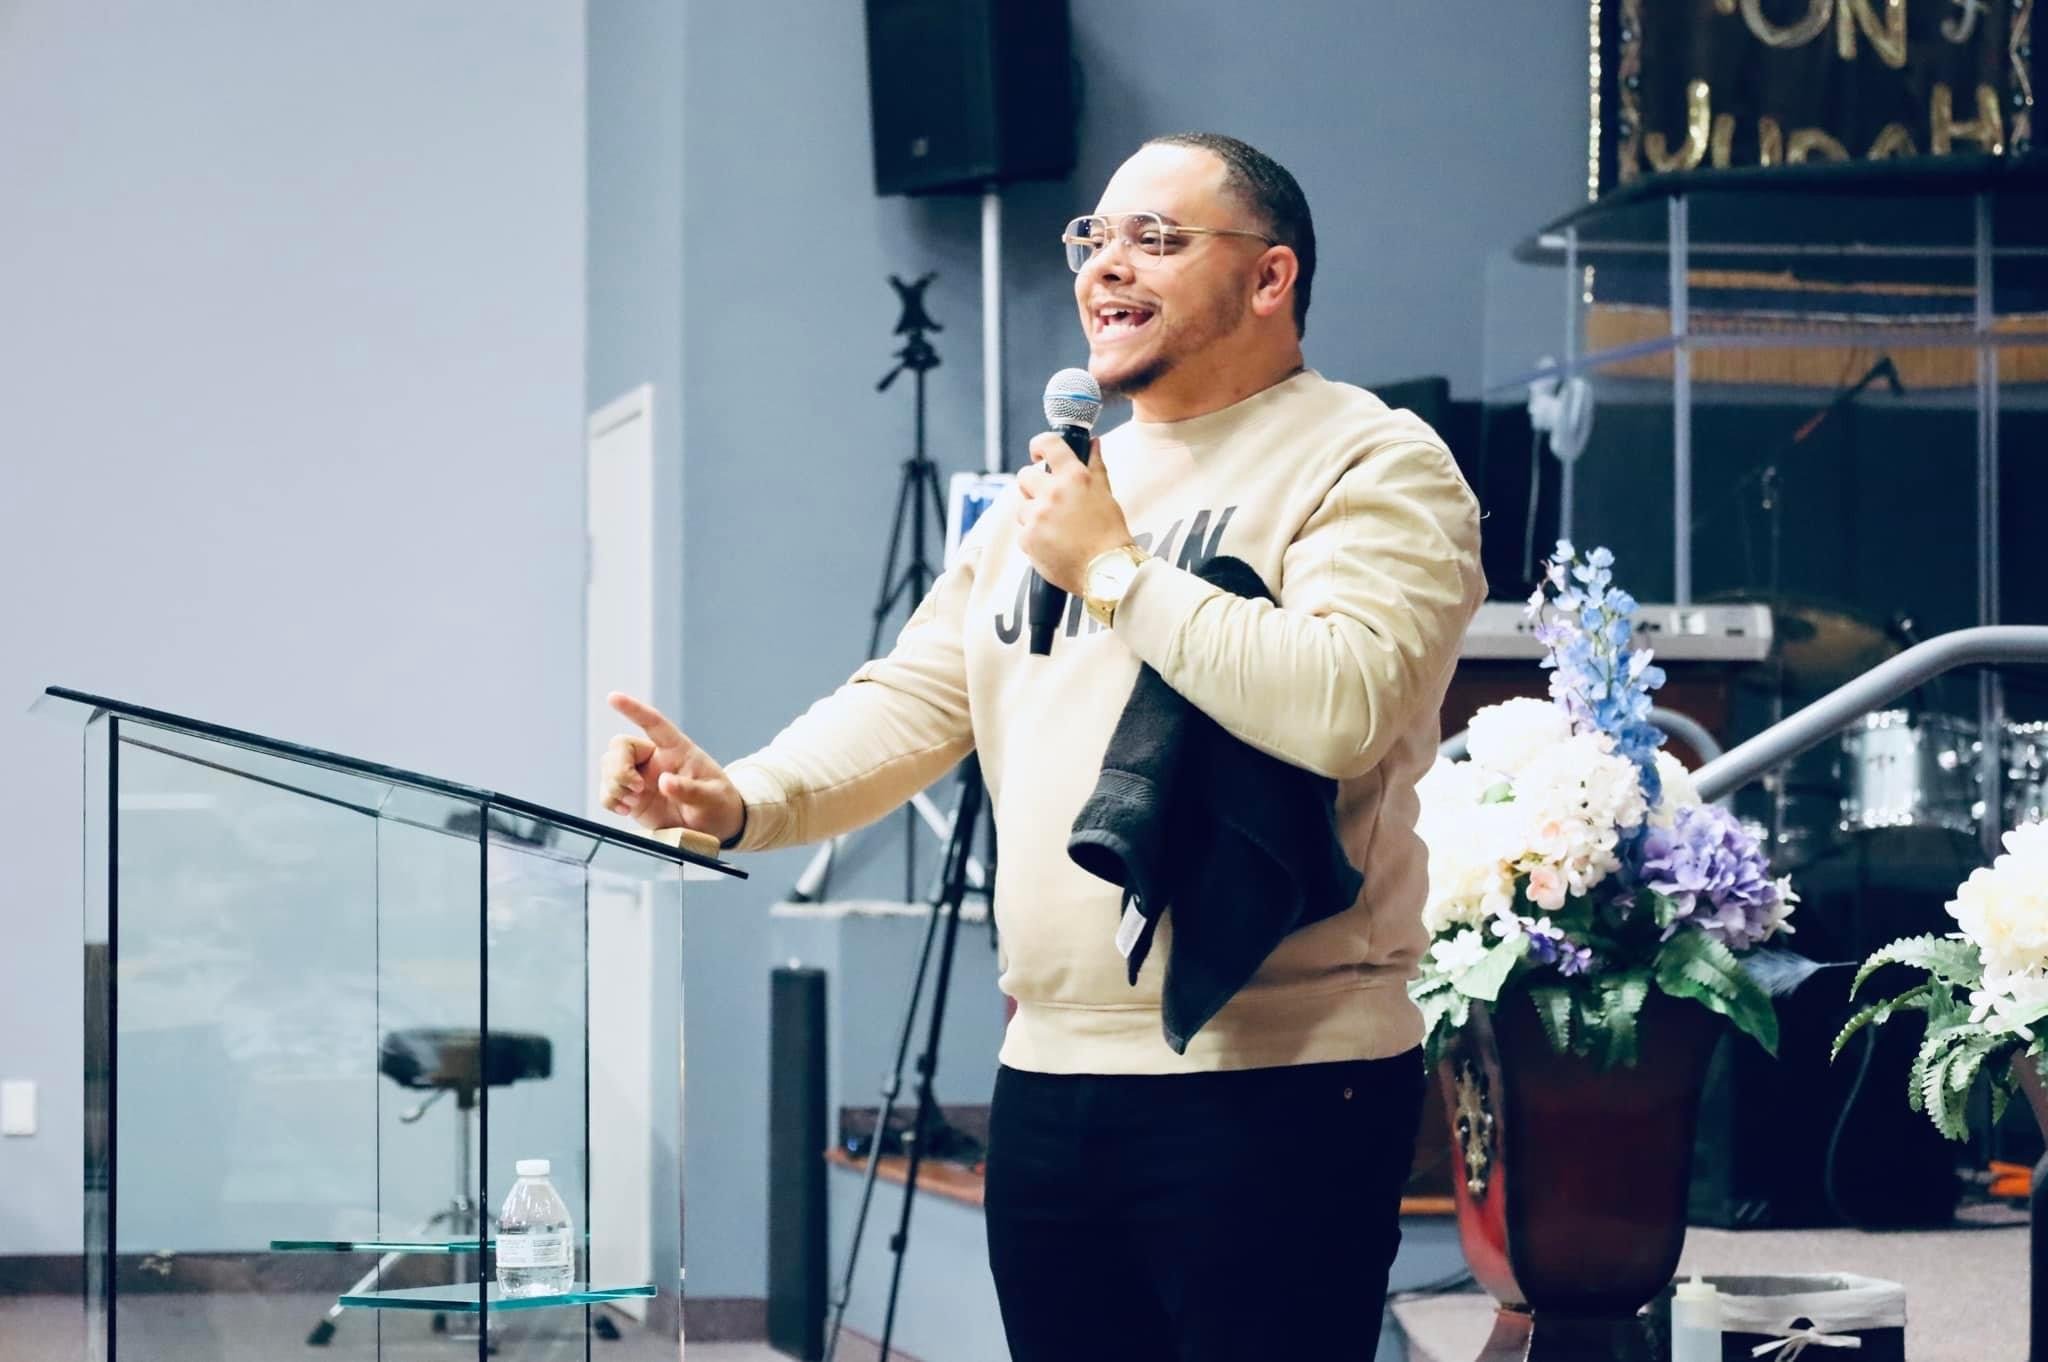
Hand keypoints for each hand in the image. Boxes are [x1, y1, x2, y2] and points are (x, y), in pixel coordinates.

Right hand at [600, 692, 744, 843]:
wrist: (714, 827)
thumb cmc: (717, 804)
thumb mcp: (712, 798)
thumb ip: (690, 790)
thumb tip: (664, 782)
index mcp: (677, 749)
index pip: (653, 723)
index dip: (634, 709)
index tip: (613, 697)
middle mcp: (654, 758)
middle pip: (620, 746)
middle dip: (619, 767)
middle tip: (636, 789)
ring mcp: (640, 776)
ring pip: (608, 766)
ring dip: (614, 785)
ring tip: (634, 802)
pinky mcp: (631, 796)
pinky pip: (607, 790)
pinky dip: (609, 800)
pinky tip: (626, 810)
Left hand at [1015, 431, 1132, 593]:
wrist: (1107, 571)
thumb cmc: (1110, 533)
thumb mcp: (1106, 494)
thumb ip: (1095, 466)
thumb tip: (1093, 443)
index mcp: (1074, 477)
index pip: (1049, 444)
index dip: (1039, 445)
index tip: (1038, 455)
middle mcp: (1053, 492)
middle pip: (1024, 475)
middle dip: (1033, 486)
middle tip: (1048, 500)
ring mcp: (1037, 516)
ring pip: (1022, 506)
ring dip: (1033, 514)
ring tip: (1056, 529)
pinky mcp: (1027, 538)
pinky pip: (1023, 531)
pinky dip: (1033, 536)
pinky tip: (1052, 544)